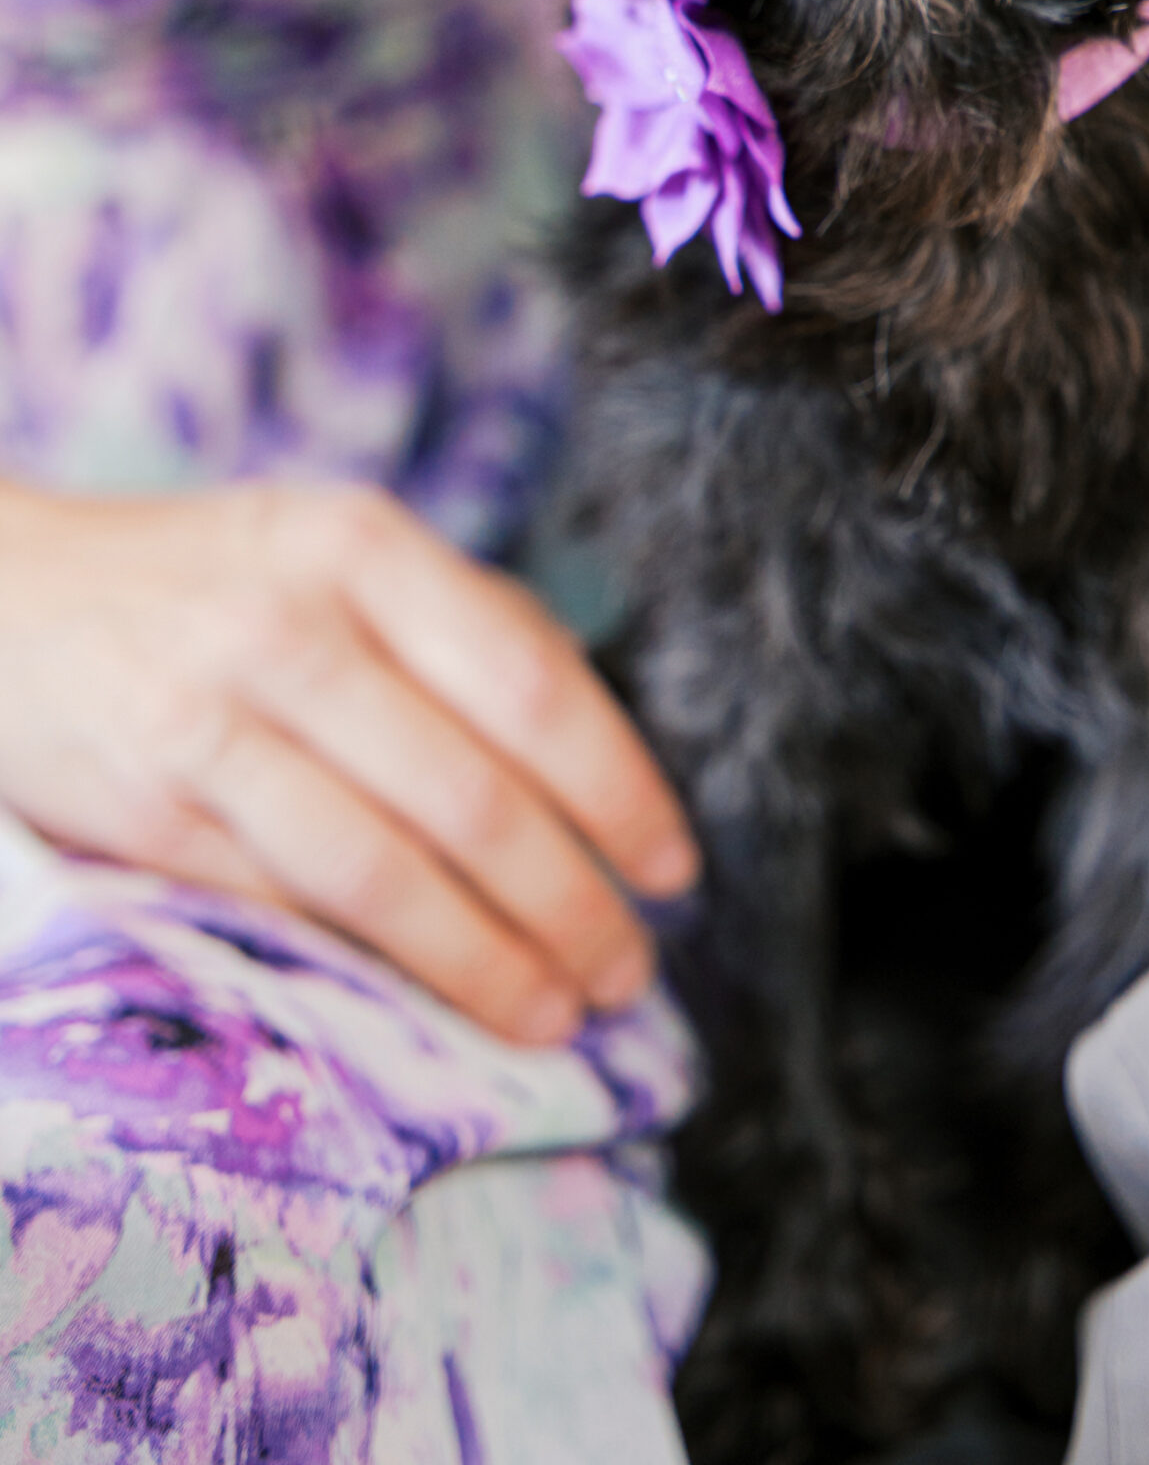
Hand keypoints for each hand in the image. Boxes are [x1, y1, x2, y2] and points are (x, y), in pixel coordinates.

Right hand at [0, 479, 697, 1045]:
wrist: (0, 598)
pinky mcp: (146, 814)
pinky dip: (379, 969)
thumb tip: (598, 753)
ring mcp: (209, 722)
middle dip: (572, 901)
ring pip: (384, 872)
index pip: (529, 683)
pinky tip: (440, 1002)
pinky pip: (289, 909)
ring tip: (560, 1010)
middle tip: (630, 969)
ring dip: (489, 959)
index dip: (617, 788)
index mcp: (360, 545)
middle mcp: (289, 626)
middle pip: (472, 794)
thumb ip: (456, 626)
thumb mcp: (330, 549)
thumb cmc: (207, 583)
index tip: (672, 866)